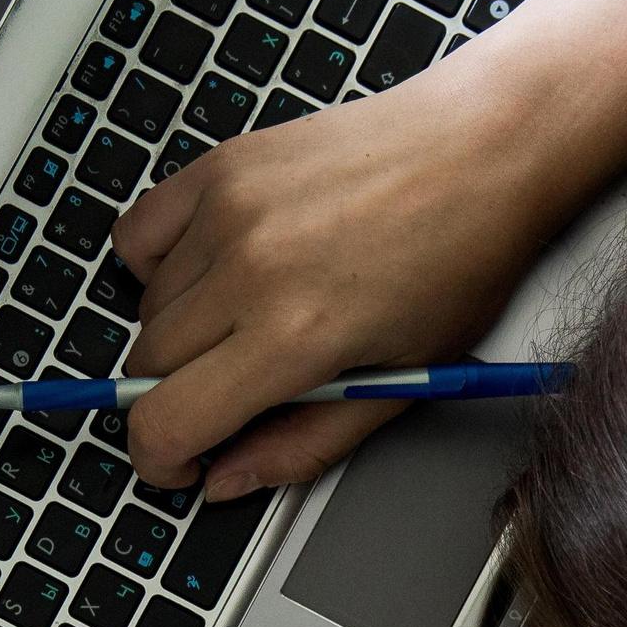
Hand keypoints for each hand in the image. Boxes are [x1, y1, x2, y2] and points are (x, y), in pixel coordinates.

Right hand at [109, 50, 589, 499]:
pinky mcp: (222, 165)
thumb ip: (305, 442)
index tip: (181, 462)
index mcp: (294, 335)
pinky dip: (157, 266)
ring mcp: (226, 210)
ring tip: (248, 322)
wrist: (487, 146)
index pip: (164, 422)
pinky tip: (210, 272)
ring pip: (146, 306)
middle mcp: (247, 269)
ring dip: (178, 334)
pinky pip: (139, 235)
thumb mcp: (403, 380)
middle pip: (146, 367)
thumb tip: (229, 480)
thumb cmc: (463, 257)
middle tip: (229, 397)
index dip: (160, 460)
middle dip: (175, 400)